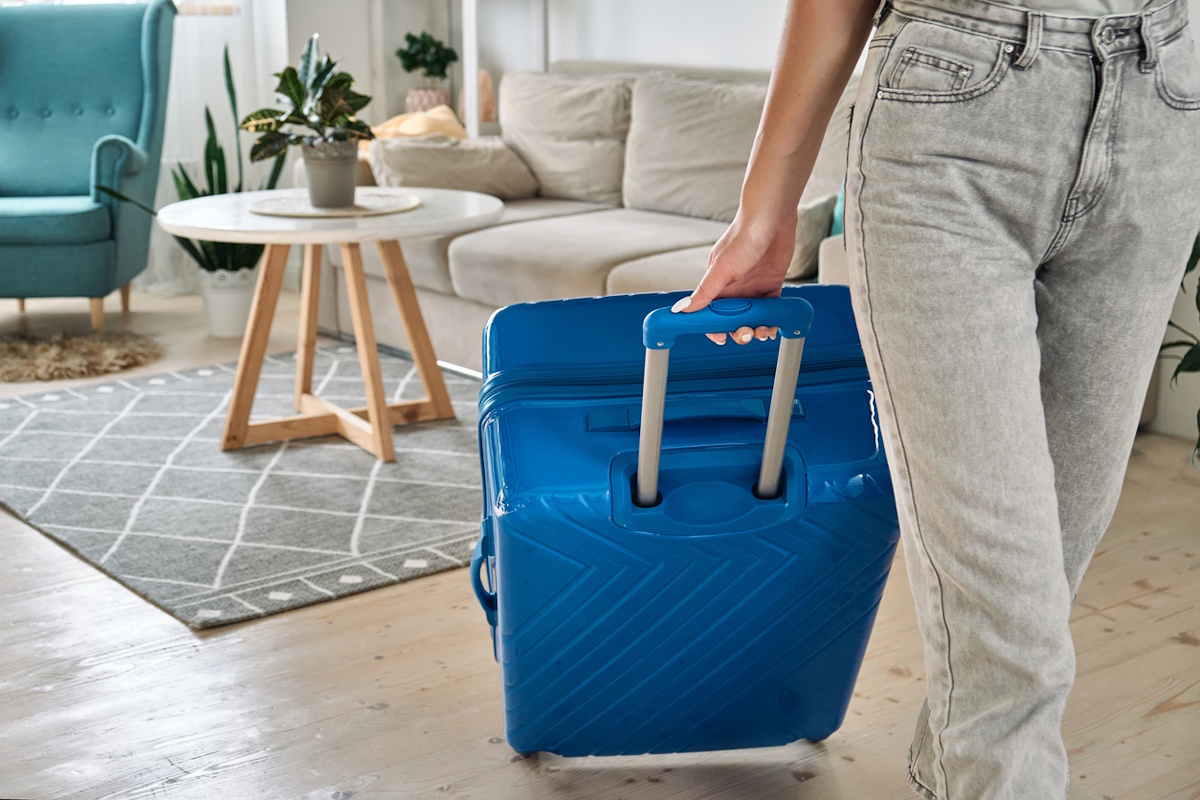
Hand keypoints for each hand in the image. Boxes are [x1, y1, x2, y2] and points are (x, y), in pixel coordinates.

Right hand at [672, 207, 796, 344]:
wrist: (772, 218)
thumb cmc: (743, 236)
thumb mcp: (721, 268)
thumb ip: (704, 292)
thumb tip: (681, 310)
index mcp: (716, 283)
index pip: (709, 312)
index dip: (713, 327)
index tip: (719, 338)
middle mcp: (733, 287)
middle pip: (732, 319)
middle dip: (737, 331)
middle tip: (744, 334)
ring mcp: (752, 287)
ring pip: (751, 317)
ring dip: (755, 328)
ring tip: (761, 331)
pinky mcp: (771, 284)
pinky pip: (770, 309)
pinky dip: (770, 319)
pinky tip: (772, 326)